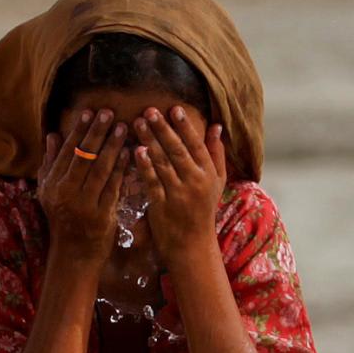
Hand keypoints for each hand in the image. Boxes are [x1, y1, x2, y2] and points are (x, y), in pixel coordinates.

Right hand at [37, 107, 129, 260]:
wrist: (73, 253)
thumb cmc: (62, 218)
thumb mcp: (49, 192)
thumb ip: (51, 163)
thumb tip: (52, 136)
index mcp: (52, 184)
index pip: (67, 152)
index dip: (79, 131)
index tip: (90, 112)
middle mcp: (65, 193)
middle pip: (84, 157)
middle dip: (97, 133)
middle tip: (109, 113)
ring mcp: (84, 205)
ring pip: (100, 169)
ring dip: (113, 146)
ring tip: (123, 127)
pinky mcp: (101, 215)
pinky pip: (113, 187)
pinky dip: (122, 169)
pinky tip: (130, 153)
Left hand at [131, 106, 227, 264]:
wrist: (191, 244)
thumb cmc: (203, 210)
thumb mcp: (217, 182)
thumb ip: (216, 153)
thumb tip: (216, 126)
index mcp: (207, 173)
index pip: (196, 145)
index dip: (185, 126)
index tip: (174, 108)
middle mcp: (194, 181)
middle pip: (177, 150)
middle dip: (163, 129)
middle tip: (149, 110)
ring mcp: (177, 194)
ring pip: (163, 163)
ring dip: (150, 141)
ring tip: (138, 123)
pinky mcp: (161, 205)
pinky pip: (152, 182)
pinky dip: (145, 166)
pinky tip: (137, 151)